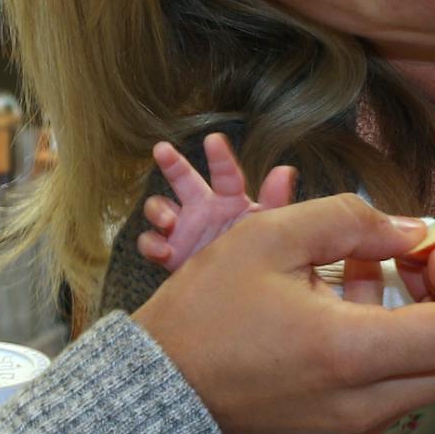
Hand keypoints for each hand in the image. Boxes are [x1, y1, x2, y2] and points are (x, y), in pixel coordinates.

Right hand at [133, 193, 434, 433]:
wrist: (157, 393)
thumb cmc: (204, 312)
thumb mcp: (268, 237)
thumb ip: (350, 220)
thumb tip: (414, 230)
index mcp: (351, 355)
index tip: (434, 249)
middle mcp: (368, 403)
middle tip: (426, 260)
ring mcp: (360, 425)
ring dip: (431, 317)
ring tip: (373, 266)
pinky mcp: (346, 431)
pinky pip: (403, 385)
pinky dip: (401, 340)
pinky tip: (350, 296)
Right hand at [137, 134, 295, 271]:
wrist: (237, 293)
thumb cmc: (255, 256)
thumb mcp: (267, 228)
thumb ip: (275, 201)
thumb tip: (284, 170)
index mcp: (229, 200)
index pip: (225, 174)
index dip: (220, 157)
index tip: (213, 140)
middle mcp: (203, 208)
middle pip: (183, 179)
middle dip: (172, 163)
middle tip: (162, 149)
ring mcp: (183, 228)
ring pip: (160, 206)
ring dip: (158, 209)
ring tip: (168, 220)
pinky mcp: (169, 251)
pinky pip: (150, 241)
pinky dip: (151, 244)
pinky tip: (162, 250)